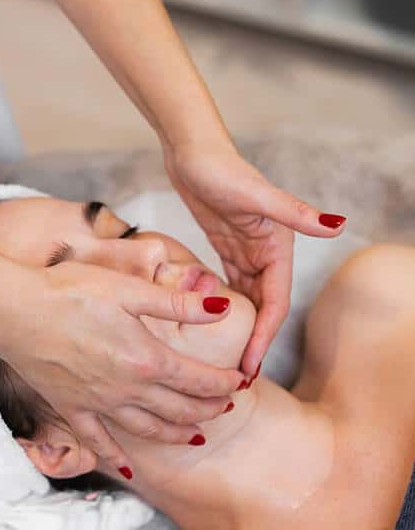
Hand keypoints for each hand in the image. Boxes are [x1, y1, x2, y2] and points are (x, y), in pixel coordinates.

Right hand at [0, 260, 243, 474]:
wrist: (15, 310)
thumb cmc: (70, 291)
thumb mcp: (129, 288)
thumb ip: (178, 303)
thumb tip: (223, 307)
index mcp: (147, 358)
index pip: (199, 379)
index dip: (224, 383)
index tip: (240, 382)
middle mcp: (128, 389)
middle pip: (180, 409)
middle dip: (208, 409)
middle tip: (225, 407)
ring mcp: (100, 403)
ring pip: (150, 429)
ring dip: (178, 434)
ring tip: (196, 435)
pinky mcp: (73, 409)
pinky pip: (101, 442)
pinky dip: (119, 457)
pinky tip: (131, 468)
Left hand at [164, 141, 346, 378]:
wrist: (191, 149)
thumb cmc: (222, 169)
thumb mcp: (258, 195)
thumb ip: (295, 212)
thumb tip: (337, 224)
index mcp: (278, 247)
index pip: (274, 304)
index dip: (263, 338)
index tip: (249, 367)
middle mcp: (266, 252)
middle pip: (262, 309)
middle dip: (252, 343)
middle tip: (236, 379)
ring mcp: (245, 251)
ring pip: (246, 301)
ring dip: (240, 331)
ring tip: (226, 364)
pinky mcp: (224, 246)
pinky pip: (229, 286)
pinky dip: (224, 307)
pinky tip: (211, 328)